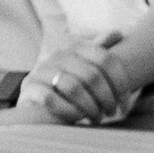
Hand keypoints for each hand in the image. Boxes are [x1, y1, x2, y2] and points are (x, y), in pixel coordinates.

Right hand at [17, 41, 131, 123]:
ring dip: (90, 108)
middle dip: (106, 99)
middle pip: (93, 76)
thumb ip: (100, 51)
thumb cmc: (68, 85)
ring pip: (74, 88)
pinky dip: (67, 111)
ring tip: (96, 118)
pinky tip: (75, 118)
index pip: (106, 60)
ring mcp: (42, 71)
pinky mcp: (29, 88)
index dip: (121, 82)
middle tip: (111, 112)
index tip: (124, 101)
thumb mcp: (84, 66)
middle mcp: (58, 55)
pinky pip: (50, 99)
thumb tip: (118, 33)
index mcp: (75, 47)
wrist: (36, 100)